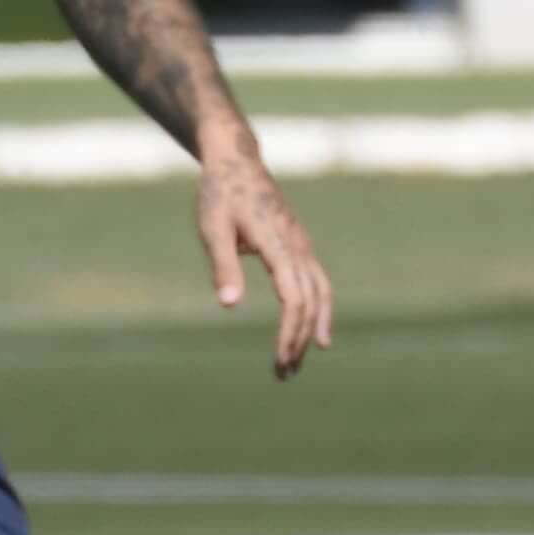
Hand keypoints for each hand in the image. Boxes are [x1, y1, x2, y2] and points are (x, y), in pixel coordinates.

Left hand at [194, 145, 335, 378]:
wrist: (236, 161)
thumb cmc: (219, 194)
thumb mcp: (212, 228)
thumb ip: (223, 266)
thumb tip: (229, 306)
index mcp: (278, 244)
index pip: (294, 299)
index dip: (289, 332)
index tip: (278, 360)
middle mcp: (298, 246)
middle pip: (311, 302)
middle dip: (299, 340)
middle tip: (283, 373)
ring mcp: (303, 245)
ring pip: (321, 294)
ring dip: (312, 329)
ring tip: (301, 360)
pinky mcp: (300, 245)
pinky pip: (319, 283)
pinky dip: (319, 310)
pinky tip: (313, 330)